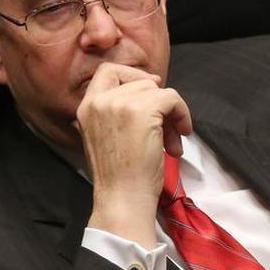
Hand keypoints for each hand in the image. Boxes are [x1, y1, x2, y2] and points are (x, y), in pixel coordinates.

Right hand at [76, 62, 192, 246]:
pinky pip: (172, 98)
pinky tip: (180, 137)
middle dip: (157, 102)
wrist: (123, 198)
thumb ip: (116, 112)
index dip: (133, 76)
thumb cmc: (120, 177)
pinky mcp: (142, 110)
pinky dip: (182, 114)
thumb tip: (149, 87)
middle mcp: (99, 101)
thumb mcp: (105, 136)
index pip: (108, 71)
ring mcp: (120, 104)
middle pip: (139, 80)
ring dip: (170, 114)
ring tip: (170, 142)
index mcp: (86, 107)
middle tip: (165, 128)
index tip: (152, 92)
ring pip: (157, 90)